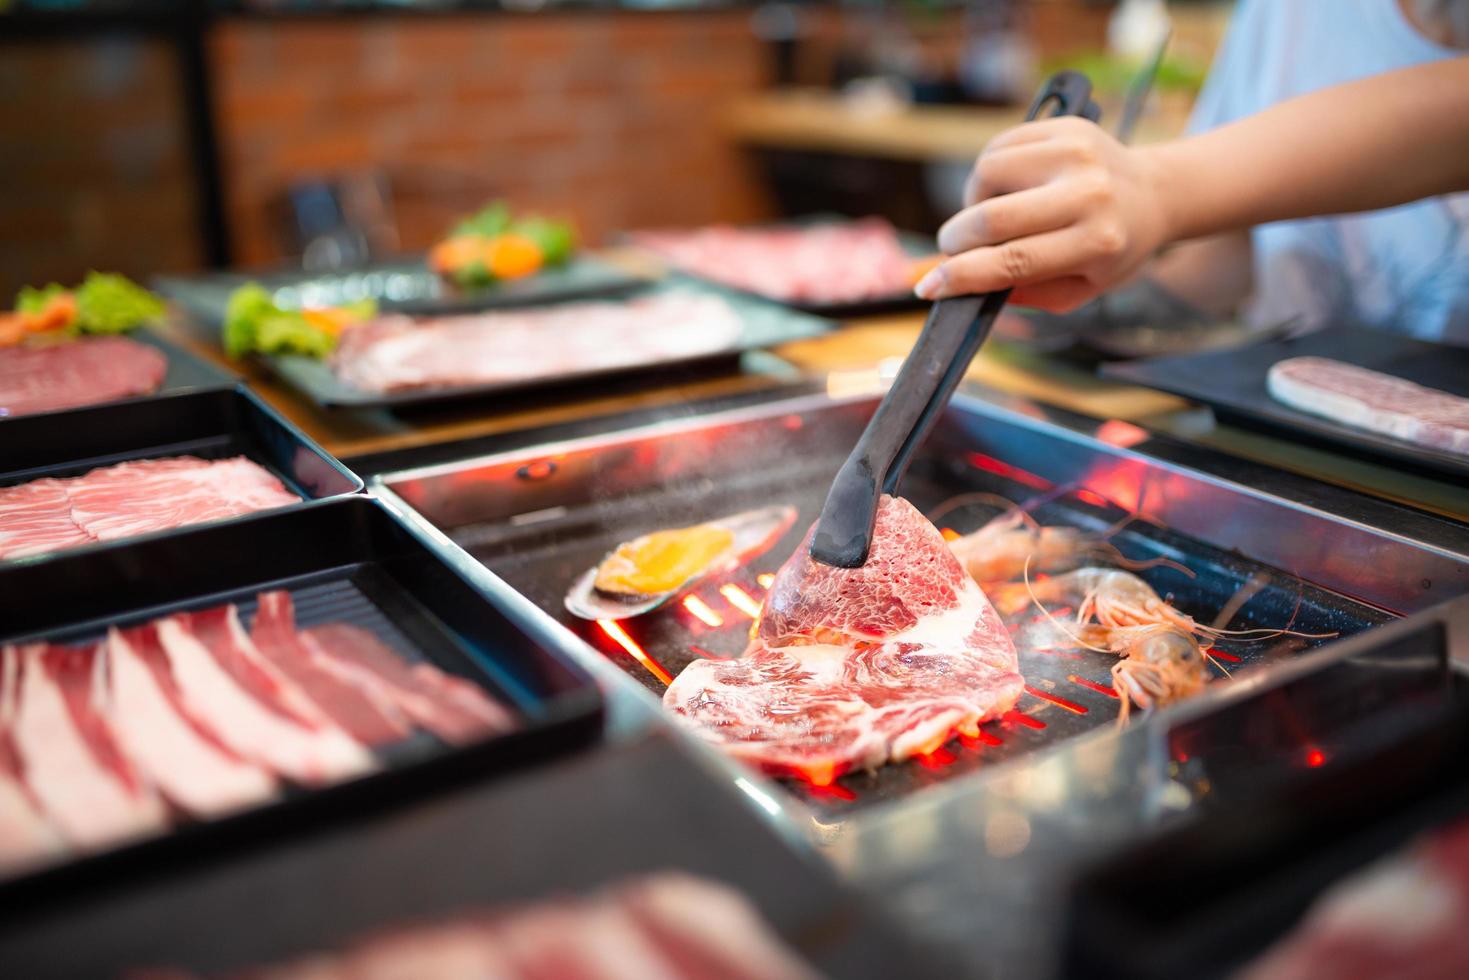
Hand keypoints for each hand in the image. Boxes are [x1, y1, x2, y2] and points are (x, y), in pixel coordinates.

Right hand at [915, 117, 1170, 310]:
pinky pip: (998, 146)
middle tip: (952, 249)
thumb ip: (1025, 293)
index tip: (928, 287)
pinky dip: (988, 173)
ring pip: (987, 174)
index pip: (1013, 262)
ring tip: (991, 214)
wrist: (1153, 194)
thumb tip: (966, 284)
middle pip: (992, 218)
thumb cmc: (1110, 250)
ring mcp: (1077, 153)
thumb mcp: (1079, 289)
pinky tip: (1004, 187)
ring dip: (974, 201)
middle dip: (956, 239)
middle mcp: (1089, 194)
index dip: (961, 277)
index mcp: (1096, 242)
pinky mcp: (1065, 127)